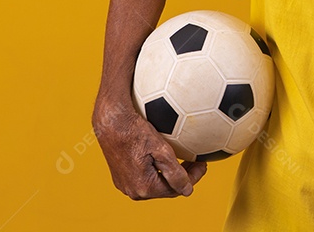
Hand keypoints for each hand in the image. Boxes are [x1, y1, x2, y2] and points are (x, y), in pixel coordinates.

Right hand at [93, 100, 207, 199]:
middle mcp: (133, 190)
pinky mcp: (120, 177)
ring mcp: (125, 185)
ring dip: (169, 174)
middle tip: (195, 160)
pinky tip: (162, 156)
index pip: (177, 189)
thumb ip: (175, 173)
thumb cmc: (135, 131)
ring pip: (155, 183)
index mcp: (144, 187)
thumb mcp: (161, 149)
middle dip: (182, 176)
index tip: (203, 162)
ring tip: (183, 158)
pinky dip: (156, 170)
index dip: (193, 177)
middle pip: (166, 188)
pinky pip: (144, 177)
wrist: (110, 121)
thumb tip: (188, 191)